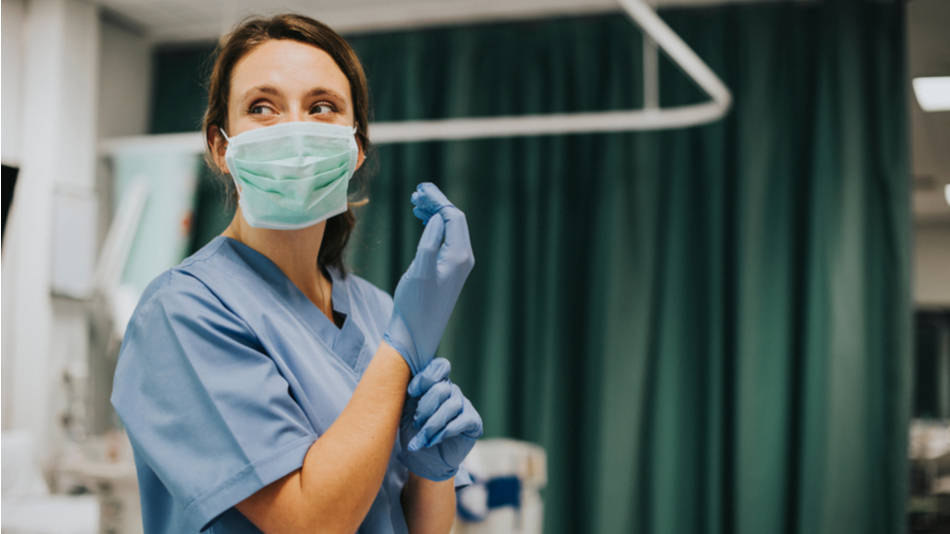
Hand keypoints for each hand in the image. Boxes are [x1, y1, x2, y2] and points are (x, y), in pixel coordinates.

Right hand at [383, 183, 473, 374]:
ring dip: (434, 213)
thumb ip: (429, 242)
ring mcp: (457, 265)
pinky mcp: (448, 271)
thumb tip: (437, 218)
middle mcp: (463, 259)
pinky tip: (422, 222)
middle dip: (436, 203)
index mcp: (459, 256)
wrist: (415, 334)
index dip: (438, 200)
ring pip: (450, 229)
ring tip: (415, 203)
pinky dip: (434, 227)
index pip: (453, 217)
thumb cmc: (414, 305)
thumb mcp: (419, 271)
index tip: (419, 190)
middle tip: (416, 193)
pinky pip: (445, 240)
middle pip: (454, 220)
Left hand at [399, 357, 482, 480]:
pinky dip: (445, 432)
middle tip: (415, 423)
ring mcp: (464, 405)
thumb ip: (409, 394)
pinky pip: (462, 420)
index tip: (411, 393)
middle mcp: (452, 391)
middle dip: (425, 407)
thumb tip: (405, 382)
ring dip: (432, 424)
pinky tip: (433, 441)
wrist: (423, 460)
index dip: (425, 378)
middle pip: (442, 388)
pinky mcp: (473, 422)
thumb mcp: (405, 411)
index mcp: (436, 383)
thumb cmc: (412, 432)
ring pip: (451, 406)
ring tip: (421, 439)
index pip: (440, 366)